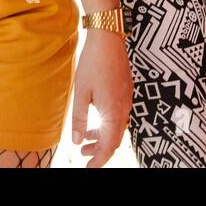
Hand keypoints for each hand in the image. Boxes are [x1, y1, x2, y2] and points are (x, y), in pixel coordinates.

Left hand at [71, 29, 130, 166]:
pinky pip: (120, 116)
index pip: (109, 146)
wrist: (108, 38)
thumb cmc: (93, 64)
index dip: (98, 160)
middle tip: (84, 155)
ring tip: (87, 140)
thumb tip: (78, 142)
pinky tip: (96, 118)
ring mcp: (127, 99)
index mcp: (113, 113)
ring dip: (103, 137)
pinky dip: (108, 124)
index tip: (88, 167)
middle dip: (100, 150)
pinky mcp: (126, 91)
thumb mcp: (81, 93)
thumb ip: (80, 119)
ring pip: (118, 127)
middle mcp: (124, 109)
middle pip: (115, 140)